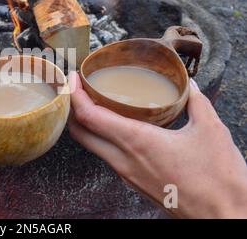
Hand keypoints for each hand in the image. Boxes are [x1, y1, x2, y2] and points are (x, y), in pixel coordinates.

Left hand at [68, 72, 246, 218]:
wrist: (224, 217)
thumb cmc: (218, 178)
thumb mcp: (210, 130)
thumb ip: (196, 102)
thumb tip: (189, 85)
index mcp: (136, 141)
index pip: (89, 117)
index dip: (75, 96)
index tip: (73, 79)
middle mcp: (123, 160)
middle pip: (80, 133)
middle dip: (73, 109)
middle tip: (79, 89)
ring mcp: (126, 175)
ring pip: (92, 146)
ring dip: (87, 124)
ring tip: (96, 103)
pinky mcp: (134, 183)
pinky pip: (107, 157)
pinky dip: (102, 138)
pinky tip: (117, 127)